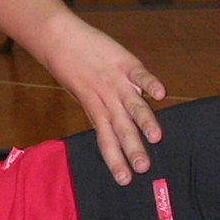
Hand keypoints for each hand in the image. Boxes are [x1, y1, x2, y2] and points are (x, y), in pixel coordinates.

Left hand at [39, 14, 165, 184]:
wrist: (59, 39)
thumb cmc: (72, 70)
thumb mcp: (83, 96)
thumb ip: (101, 112)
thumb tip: (118, 131)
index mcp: (96, 111)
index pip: (106, 140)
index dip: (115, 160)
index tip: (124, 180)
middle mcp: (106, 100)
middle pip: (121, 128)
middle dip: (133, 148)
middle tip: (143, 167)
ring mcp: (115, 81)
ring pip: (132, 105)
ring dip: (144, 121)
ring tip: (155, 137)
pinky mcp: (124, 62)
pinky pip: (139, 74)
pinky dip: (149, 83)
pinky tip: (160, 94)